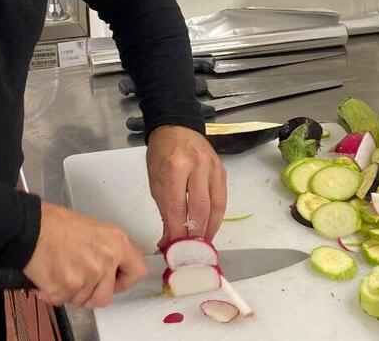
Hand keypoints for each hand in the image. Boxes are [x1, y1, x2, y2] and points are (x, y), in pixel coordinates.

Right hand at [23, 201, 147, 307]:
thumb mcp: (94, 229)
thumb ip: (107, 251)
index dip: (124, 280)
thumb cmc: (56, 224)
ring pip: (83, 300)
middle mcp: (105, 261)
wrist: (31, 228)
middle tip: (78, 280)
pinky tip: (48, 276)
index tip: (114, 280)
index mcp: (116, 243)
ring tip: (61, 271)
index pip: (138, 271)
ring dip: (71, 291)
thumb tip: (110, 270)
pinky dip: (53, 293)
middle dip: (91, 292)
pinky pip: (62, 301)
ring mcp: (86, 277)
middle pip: (105, 296)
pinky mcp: (66, 288)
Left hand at [146, 125, 227, 249]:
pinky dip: (217, 216)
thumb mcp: (155, 181)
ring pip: (217, 206)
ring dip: (211, 229)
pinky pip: (222, 198)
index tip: (174, 249)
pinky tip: (210, 227)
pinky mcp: (222, 170)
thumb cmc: (161, 154)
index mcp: (175, 168)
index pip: (178, 208)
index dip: (177, 232)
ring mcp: (213, 168)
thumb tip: (168, 240)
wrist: (177, 127)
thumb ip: (164, 211)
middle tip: (191, 252)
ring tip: (203, 244)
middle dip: (196, 234)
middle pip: (201, 209)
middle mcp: (197, 166)